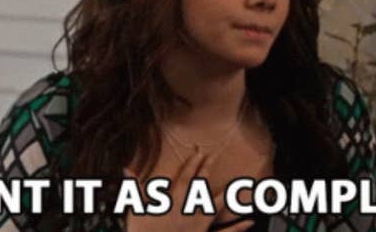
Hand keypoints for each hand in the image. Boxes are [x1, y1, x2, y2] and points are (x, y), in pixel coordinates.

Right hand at [123, 148, 253, 231]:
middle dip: (207, 169)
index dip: (193, 162)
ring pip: (216, 204)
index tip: (199, 151)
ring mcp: (199, 223)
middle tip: (214, 156)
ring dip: (227, 194)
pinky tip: (250, 221)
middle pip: (201, 184)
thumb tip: (126, 169)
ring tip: (237, 185)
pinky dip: (237, 227)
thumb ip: (134, 188)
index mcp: (173, 199)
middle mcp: (189, 207)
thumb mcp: (134, 210)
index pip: (185, 175)